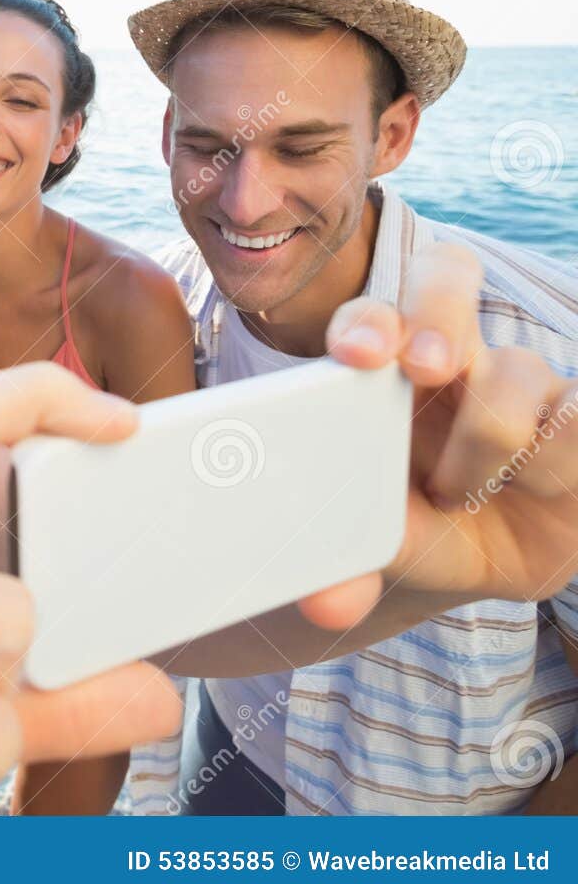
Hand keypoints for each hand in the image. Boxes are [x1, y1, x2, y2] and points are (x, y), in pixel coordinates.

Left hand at [327, 243, 577, 603]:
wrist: (462, 557)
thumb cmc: (400, 525)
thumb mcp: (367, 541)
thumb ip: (340, 561)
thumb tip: (328, 603)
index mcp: (381, 367)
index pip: (376, 309)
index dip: (369, 319)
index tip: (356, 354)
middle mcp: (451, 357)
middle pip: (447, 280)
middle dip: (434, 316)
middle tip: (422, 366)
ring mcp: (521, 385)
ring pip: (519, 372)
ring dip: (487, 441)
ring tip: (457, 493)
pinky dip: (555, 460)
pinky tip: (532, 490)